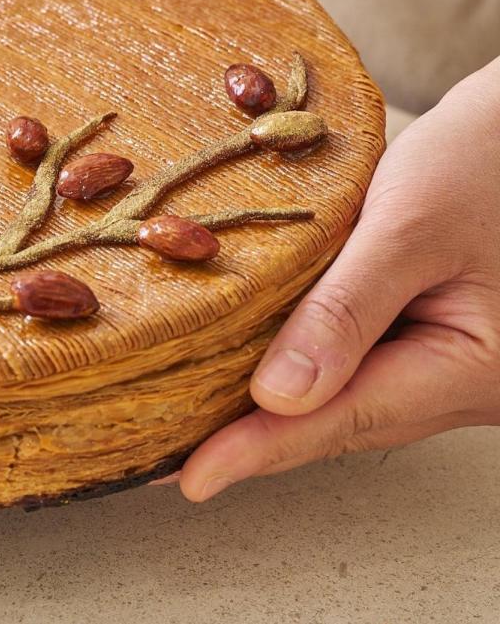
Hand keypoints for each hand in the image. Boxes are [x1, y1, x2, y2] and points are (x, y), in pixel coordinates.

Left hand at [157, 62, 499, 499]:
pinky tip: (250, 362)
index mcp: (473, 367)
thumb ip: (348, 308)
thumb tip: (278, 396)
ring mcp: (451, 361)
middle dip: (254, 436)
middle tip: (168, 453)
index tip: (190, 478)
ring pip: (347, 396)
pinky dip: (301, 364)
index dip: (259, 450)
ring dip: (272, 406)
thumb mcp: (412, 224)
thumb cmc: (487, 158)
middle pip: (342, 419)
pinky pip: (358, 363)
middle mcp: (465, 380)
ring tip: (192, 416)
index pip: (344, 419)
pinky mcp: (432, 332)